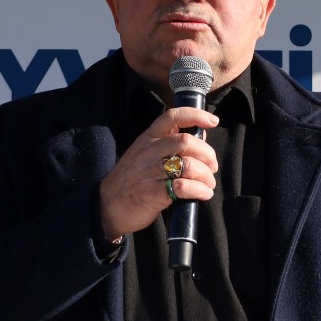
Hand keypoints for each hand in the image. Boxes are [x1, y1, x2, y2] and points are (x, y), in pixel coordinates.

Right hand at [99, 107, 218, 239]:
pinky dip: (200, 191)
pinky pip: (184, 187)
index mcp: (148, 139)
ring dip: (206, 176)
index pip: (172, 117)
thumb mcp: (145, 154)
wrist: (108, 205)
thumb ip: (169, 144)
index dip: (196, 115)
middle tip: (212, 166)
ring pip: (189, 165)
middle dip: (207, 154)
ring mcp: (150, 172)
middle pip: (186, 142)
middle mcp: (149, 152)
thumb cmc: (132, 179)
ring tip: (208, 184)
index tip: (212, 121)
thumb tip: (201, 135)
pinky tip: (203, 194)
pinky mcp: (153, 193)